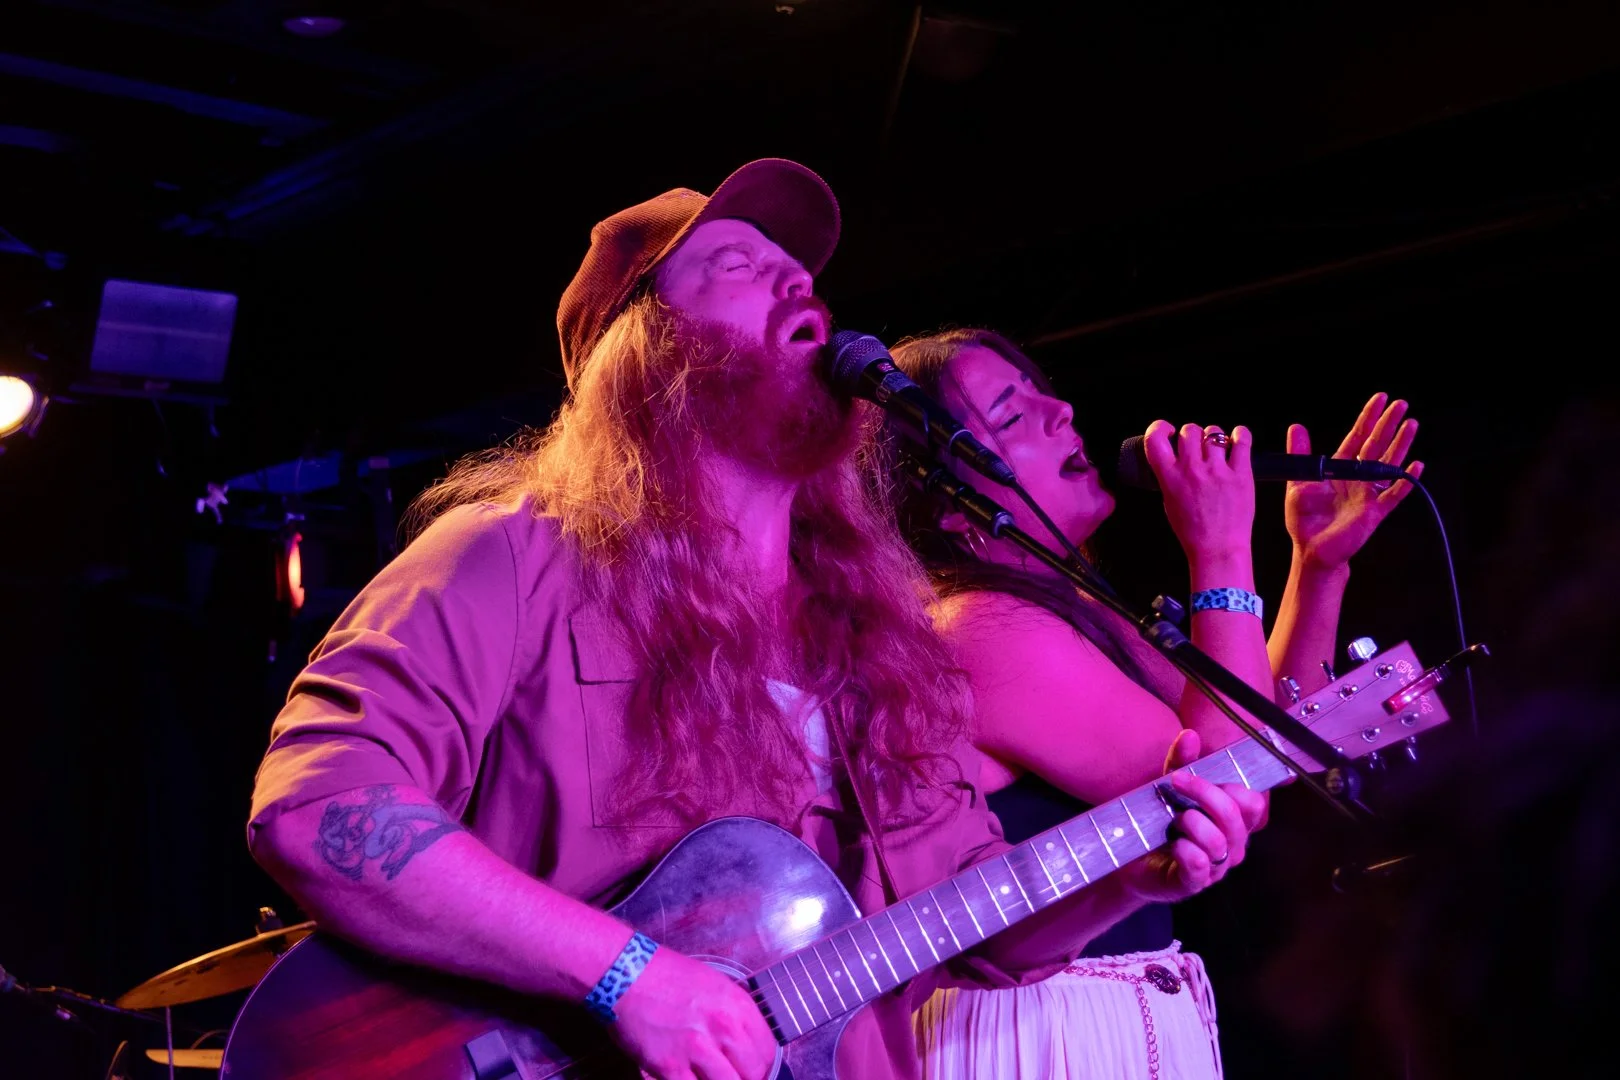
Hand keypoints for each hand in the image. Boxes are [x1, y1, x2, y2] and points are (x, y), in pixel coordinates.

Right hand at [611, 946, 777, 1079]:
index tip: (753, 1070)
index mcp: (737, 1005)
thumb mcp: (714, 985)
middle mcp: (723, 1027)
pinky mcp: (670, 1067)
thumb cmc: (667, 976)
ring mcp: (697, 1049)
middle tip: (731, 1077)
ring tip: (707, 1076)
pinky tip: (687, 1077)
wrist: (625, 974)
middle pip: (753, 1074)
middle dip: (744, 1079)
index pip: (768, 1051)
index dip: (762, 1066)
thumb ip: (733, 1016)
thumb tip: (744, 1045)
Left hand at [1118, 730, 1268, 903]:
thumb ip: (1181, 763)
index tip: (1197, 774)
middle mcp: (1232, 846)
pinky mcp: (1193, 884)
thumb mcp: (1170, 789)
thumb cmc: (1159, 824)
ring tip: (1173, 820)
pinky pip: (1199, 865)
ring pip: (1218, 842)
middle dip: (1205, 794)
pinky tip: (1173, 844)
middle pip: (1236, 818)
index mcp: (1234, 823)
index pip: (1253, 803)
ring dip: (1192, 823)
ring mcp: (1215, 868)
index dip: (1231, 787)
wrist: (1130, 861)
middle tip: (1176, 783)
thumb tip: (1190, 735)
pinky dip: (1185, 851)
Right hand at [1141, 420, 1256, 564]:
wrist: (1218, 548)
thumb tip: (1175, 459)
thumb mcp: (1169, 503)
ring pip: (1214, 432)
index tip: (1168, 431)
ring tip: (1218, 448)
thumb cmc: (1194, 531)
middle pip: (1189, 430)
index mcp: (1170, 477)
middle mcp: (1192, 470)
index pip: (1155, 438)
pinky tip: (1238, 438)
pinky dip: (1241, 435)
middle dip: (1192, 435)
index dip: (1160, 427)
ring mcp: (1218, 470)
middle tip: (1197, 446)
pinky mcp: (1241, 473)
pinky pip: (1242, 440)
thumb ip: (1170, 477)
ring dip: (1215, 437)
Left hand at [1285, 392, 1422, 571]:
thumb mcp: (1297, 482)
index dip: (1368, 418)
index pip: (1357, 437)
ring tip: (1411, 424)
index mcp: (1338, 468)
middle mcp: (1356, 477)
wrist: (1311, 549)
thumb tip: (1297, 426)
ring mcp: (1368, 493)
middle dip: (1388, 424)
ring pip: (1388, 464)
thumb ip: (1300, 455)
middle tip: (1401, 404)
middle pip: (1376, 445)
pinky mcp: (1374, 512)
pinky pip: (1393, 494)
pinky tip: (1416, 466)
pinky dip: (1404, 480)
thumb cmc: (1304, 519)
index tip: (1380, 399)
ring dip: (1400, 444)